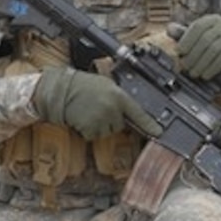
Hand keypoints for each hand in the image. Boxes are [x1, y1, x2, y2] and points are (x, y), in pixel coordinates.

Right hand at [33, 67, 161, 140]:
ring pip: (107, 132)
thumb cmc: (82, 85)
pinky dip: (88, 131)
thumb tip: (128, 110)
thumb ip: (119, 97)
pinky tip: (82, 118)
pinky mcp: (91, 129)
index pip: (138, 112)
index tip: (159, 133)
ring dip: (99, 126)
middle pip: (120, 125)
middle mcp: (112, 109)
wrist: (61, 90)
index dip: (149, 124)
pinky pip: (94, 136)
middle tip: (98, 108)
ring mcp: (102, 120)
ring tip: (89, 112)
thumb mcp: (105, 85)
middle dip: (112, 120)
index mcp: (118, 95)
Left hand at [177, 14, 220, 84]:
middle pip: (205, 39)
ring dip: (200, 63)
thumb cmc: (214, 46)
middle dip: (192, 55)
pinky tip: (204, 75)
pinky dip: (212, 68)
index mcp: (213, 20)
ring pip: (213, 49)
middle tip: (184, 66)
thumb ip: (185, 34)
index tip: (178, 52)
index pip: (198, 27)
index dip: (186, 39)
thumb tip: (169, 29)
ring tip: (193, 73)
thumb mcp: (200, 37)